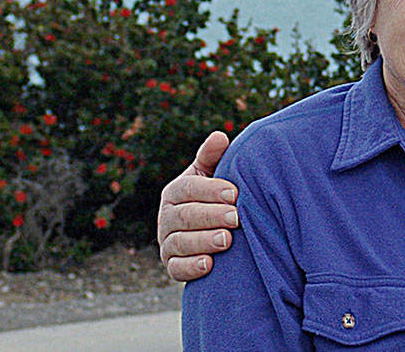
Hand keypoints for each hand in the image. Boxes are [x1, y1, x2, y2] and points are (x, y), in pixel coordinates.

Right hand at [157, 131, 238, 281]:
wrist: (215, 229)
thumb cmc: (217, 196)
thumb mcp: (213, 174)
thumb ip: (214, 157)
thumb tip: (219, 136)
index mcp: (176, 191)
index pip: (188, 188)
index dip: (210, 190)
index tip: (235, 193)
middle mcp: (167, 216)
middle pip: (185, 216)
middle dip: (212, 216)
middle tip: (237, 218)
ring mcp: (167, 242)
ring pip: (180, 242)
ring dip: (204, 241)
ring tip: (227, 240)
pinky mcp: (172, 265)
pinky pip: (176, 269)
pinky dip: (191, 268)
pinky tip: (209, 265)